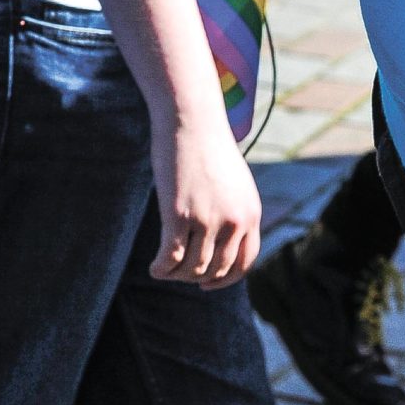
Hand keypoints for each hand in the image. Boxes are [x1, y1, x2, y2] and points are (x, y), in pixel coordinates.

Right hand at [149, 115, 261, 287]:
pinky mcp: (179, 215)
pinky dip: (162, 268)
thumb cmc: (206, 145)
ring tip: (162, 269)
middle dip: (195, 277)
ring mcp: (207, 220)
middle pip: (216, 269)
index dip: (225, 280)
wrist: (190, 120)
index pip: (244, 263)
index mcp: (250, 215)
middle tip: (177, 272)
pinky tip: (154, 268)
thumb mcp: (232, 181)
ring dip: (176, 274)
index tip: (207, 283)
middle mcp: (234, 222)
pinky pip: (171, 256)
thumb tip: (220, 235)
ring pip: (193, 267)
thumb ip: (232, 209)